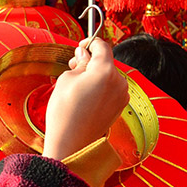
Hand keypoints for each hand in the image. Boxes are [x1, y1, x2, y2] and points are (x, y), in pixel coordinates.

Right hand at [43, 38, 128, 160]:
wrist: (71, 143)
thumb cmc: (65, 112)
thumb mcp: (66, 79)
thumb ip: (80, 62)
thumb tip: (85, 54)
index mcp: (105, 71)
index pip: (102, 46)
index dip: (90, 43)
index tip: (81, 45)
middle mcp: (119, 81)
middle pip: (106, 61)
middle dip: (91, 61)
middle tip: (73, 67)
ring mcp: (122, 95)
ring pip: (109, 75)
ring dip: (96, 75)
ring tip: (77, 86)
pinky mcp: (120, 106)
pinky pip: (111, 88)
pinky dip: (101, 87)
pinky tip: (86, 97)